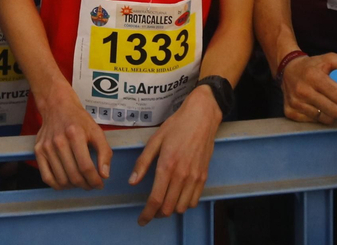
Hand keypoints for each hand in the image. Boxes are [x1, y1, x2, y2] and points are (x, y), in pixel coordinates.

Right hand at [33, 88, 110, 189]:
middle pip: (74, 175)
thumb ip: (104, 152)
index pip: (86, 167)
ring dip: (74, 187)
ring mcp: (46, 147)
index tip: (100, 184)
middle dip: (86, 185)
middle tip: (92, 185)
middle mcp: (58, 142)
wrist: (57, 107)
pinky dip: (58, 185)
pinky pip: (47, 178)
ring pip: (61, 180)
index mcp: (75, 134)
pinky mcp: (38, 151)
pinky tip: (67, 182)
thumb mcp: (96, 131)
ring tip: (81, 182)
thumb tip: (104, 175)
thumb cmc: (78, 119)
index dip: (95, 180)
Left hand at [129, 85, 220, 225]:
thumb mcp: (155, 140)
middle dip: (157, 214)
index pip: (155, 199)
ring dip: (171, 210)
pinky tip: (179, 196)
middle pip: (168, 207)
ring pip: (182, 207)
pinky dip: (185, 204)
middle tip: (151, 210)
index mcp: (166, 166)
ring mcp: (195, 177)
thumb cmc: (177, 125)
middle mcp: (182, 175)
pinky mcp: (204, 176)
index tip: (142, 220)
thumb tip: (132, 181)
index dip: (147, 214)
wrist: (201, 116)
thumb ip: (143, 163)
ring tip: (164, 203)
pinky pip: (195, 200)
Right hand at [281, 52, 336, 124]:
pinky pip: (314, 122)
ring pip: (326, 119)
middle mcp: (302, 91)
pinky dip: (318, 115)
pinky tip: (315, 105)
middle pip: (335, 112)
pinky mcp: (290, 113)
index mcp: (314, 76)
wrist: (288, 69)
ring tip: (326, 102)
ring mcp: (295, 103)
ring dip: (330, 112)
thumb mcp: (332, 59)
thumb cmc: (314, 65)